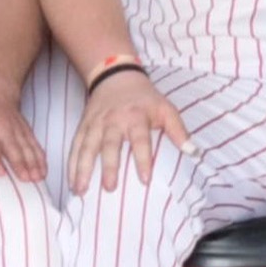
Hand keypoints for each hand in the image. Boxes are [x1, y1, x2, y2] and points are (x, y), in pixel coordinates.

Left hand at [0, 82, 47, 185]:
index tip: (1, 172)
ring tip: (38, 177)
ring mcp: (16, 129)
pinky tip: (44, 169)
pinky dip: (40, 156)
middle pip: (13, 148)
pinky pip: (34, 144)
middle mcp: (3, 128)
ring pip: (26, 147)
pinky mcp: (25, 130)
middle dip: (20, 163)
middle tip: (26, 178)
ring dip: (33, 162)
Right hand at [69, 70, 189, 193]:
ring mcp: (95, 123)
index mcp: (136, 117)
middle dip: (109, 166)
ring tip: (80, 190)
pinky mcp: (83, 126)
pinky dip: (72, 164)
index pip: (140, 140)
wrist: (116, 76)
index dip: (143, 159)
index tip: (145, 180)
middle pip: (109, 144)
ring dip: (82, 169)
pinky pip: (75, 146)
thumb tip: (194, 153)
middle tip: (110, 188)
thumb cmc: (145, 98)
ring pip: (87, 147)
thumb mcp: (165, 108)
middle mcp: (113, 120)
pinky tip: (72, 182)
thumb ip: (178, 131)